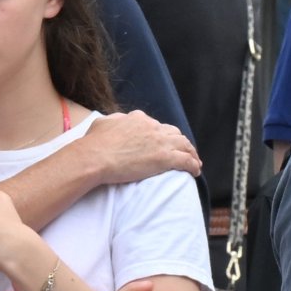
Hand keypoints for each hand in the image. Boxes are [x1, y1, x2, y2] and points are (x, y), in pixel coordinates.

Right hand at [69, 114, 202, 193]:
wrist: (95, 156)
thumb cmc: (94, 143)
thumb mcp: (102, 124)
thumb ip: (113, 121)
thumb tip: (116, 121)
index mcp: (138, 119)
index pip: (156, 125)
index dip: (162, 134)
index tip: (163, 142)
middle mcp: (152, 127)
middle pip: (174, 133)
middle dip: (180, 142)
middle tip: (183, 151)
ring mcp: (160, 142)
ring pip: (184, 145)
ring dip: (191, 153)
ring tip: (195, 161)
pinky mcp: (164, 158)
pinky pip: (186, 160)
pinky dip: (193, 165)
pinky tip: (196, 171)